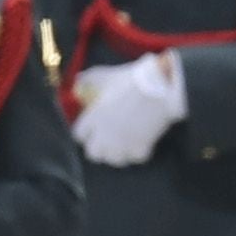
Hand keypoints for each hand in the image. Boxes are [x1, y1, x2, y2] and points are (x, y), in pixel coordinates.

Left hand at [69, 49, 187, 164]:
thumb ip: (87, 79)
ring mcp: (121, 144)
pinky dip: (138, 152)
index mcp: (93, 118)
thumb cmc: (129, 79)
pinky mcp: (139, 148)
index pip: (79, 135)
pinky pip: (134, 158)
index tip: (93, 129)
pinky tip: (141, 142)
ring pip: (113, 160)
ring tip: (125, 143)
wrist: (158, 86)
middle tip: (108, 139)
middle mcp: (104, 135)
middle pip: (93, 153)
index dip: (86, 133)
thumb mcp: (104, 75)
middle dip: (99, 148)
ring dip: (118, 153)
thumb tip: (78, 82)